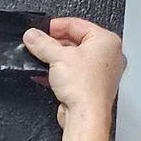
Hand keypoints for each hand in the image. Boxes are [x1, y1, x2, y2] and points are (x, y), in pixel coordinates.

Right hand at [23, 17, 123, 140]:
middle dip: (54, 43)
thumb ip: (42, 43)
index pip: (77, 24)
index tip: (40, 29)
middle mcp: (108, 55)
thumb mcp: (57, 57)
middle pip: (76, 41)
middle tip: (38, 44)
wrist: (86, 115)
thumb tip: (32, 36)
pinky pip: (74, 73)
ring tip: (40, 58)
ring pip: (74, 58)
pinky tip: (45, 74)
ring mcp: (101, 72)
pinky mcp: (92, 86)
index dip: (56, 26)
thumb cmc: (85, 87)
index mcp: (107, 41)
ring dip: (55, 58)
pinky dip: (60, 72)